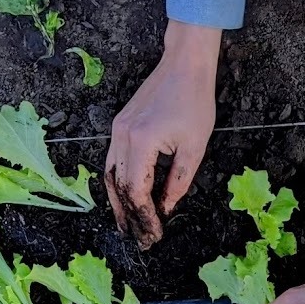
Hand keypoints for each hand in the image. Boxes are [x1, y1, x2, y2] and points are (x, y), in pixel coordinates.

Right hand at [105, 20, 221, 246]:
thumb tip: (166, 208)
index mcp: (141, 142)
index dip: (145, 216)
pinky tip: (125, 197)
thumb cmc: (195, 101)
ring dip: (117, 202)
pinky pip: (112, 160)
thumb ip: (178, 182)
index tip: (154, 234)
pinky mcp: (119, 125)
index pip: (136, 191)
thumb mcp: (194, 148)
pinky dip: (117, 183)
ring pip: (109, 175)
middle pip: (117, 187)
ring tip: (127, 224)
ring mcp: (117, 130)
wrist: (183, 65)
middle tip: (139, 239)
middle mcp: (122, 136)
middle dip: (128, 216)